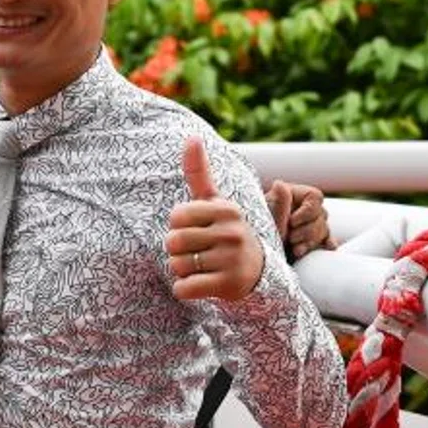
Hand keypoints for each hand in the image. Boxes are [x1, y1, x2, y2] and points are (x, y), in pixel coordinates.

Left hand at [167, 138, 264, 300]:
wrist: (256, 274)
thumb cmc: (225, 234)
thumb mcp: (215, 204)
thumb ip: (200, 174)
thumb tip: (191, 137)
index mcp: (226, 209)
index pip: (175, 217)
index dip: (179, 227)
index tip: (199, 230)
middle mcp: (232, 232)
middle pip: (172, 242)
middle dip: (178, 251)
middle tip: (201, 253)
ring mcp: (232, 259)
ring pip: (176, 266)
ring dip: (183, 271)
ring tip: (205, 268)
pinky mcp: (228, 286)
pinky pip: (183, 288)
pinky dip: (185, 290)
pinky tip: (203, 285)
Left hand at [263, 179, 333, 259]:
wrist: (257, 252)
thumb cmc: (259, 230)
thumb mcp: (267, 217)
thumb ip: (277, 202)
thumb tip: (279, 183)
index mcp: (294, 196)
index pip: (315, 197)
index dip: (308, 211)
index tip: (292, 222)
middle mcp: (306, 208)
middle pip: (322, 216)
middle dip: (306, 231)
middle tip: (290, 238)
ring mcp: (312, 223)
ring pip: (325, 230)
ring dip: (310, 241)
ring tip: (294, 248)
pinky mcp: (314, 239)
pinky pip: (328, 241)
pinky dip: (324, 245)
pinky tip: (322, 248)